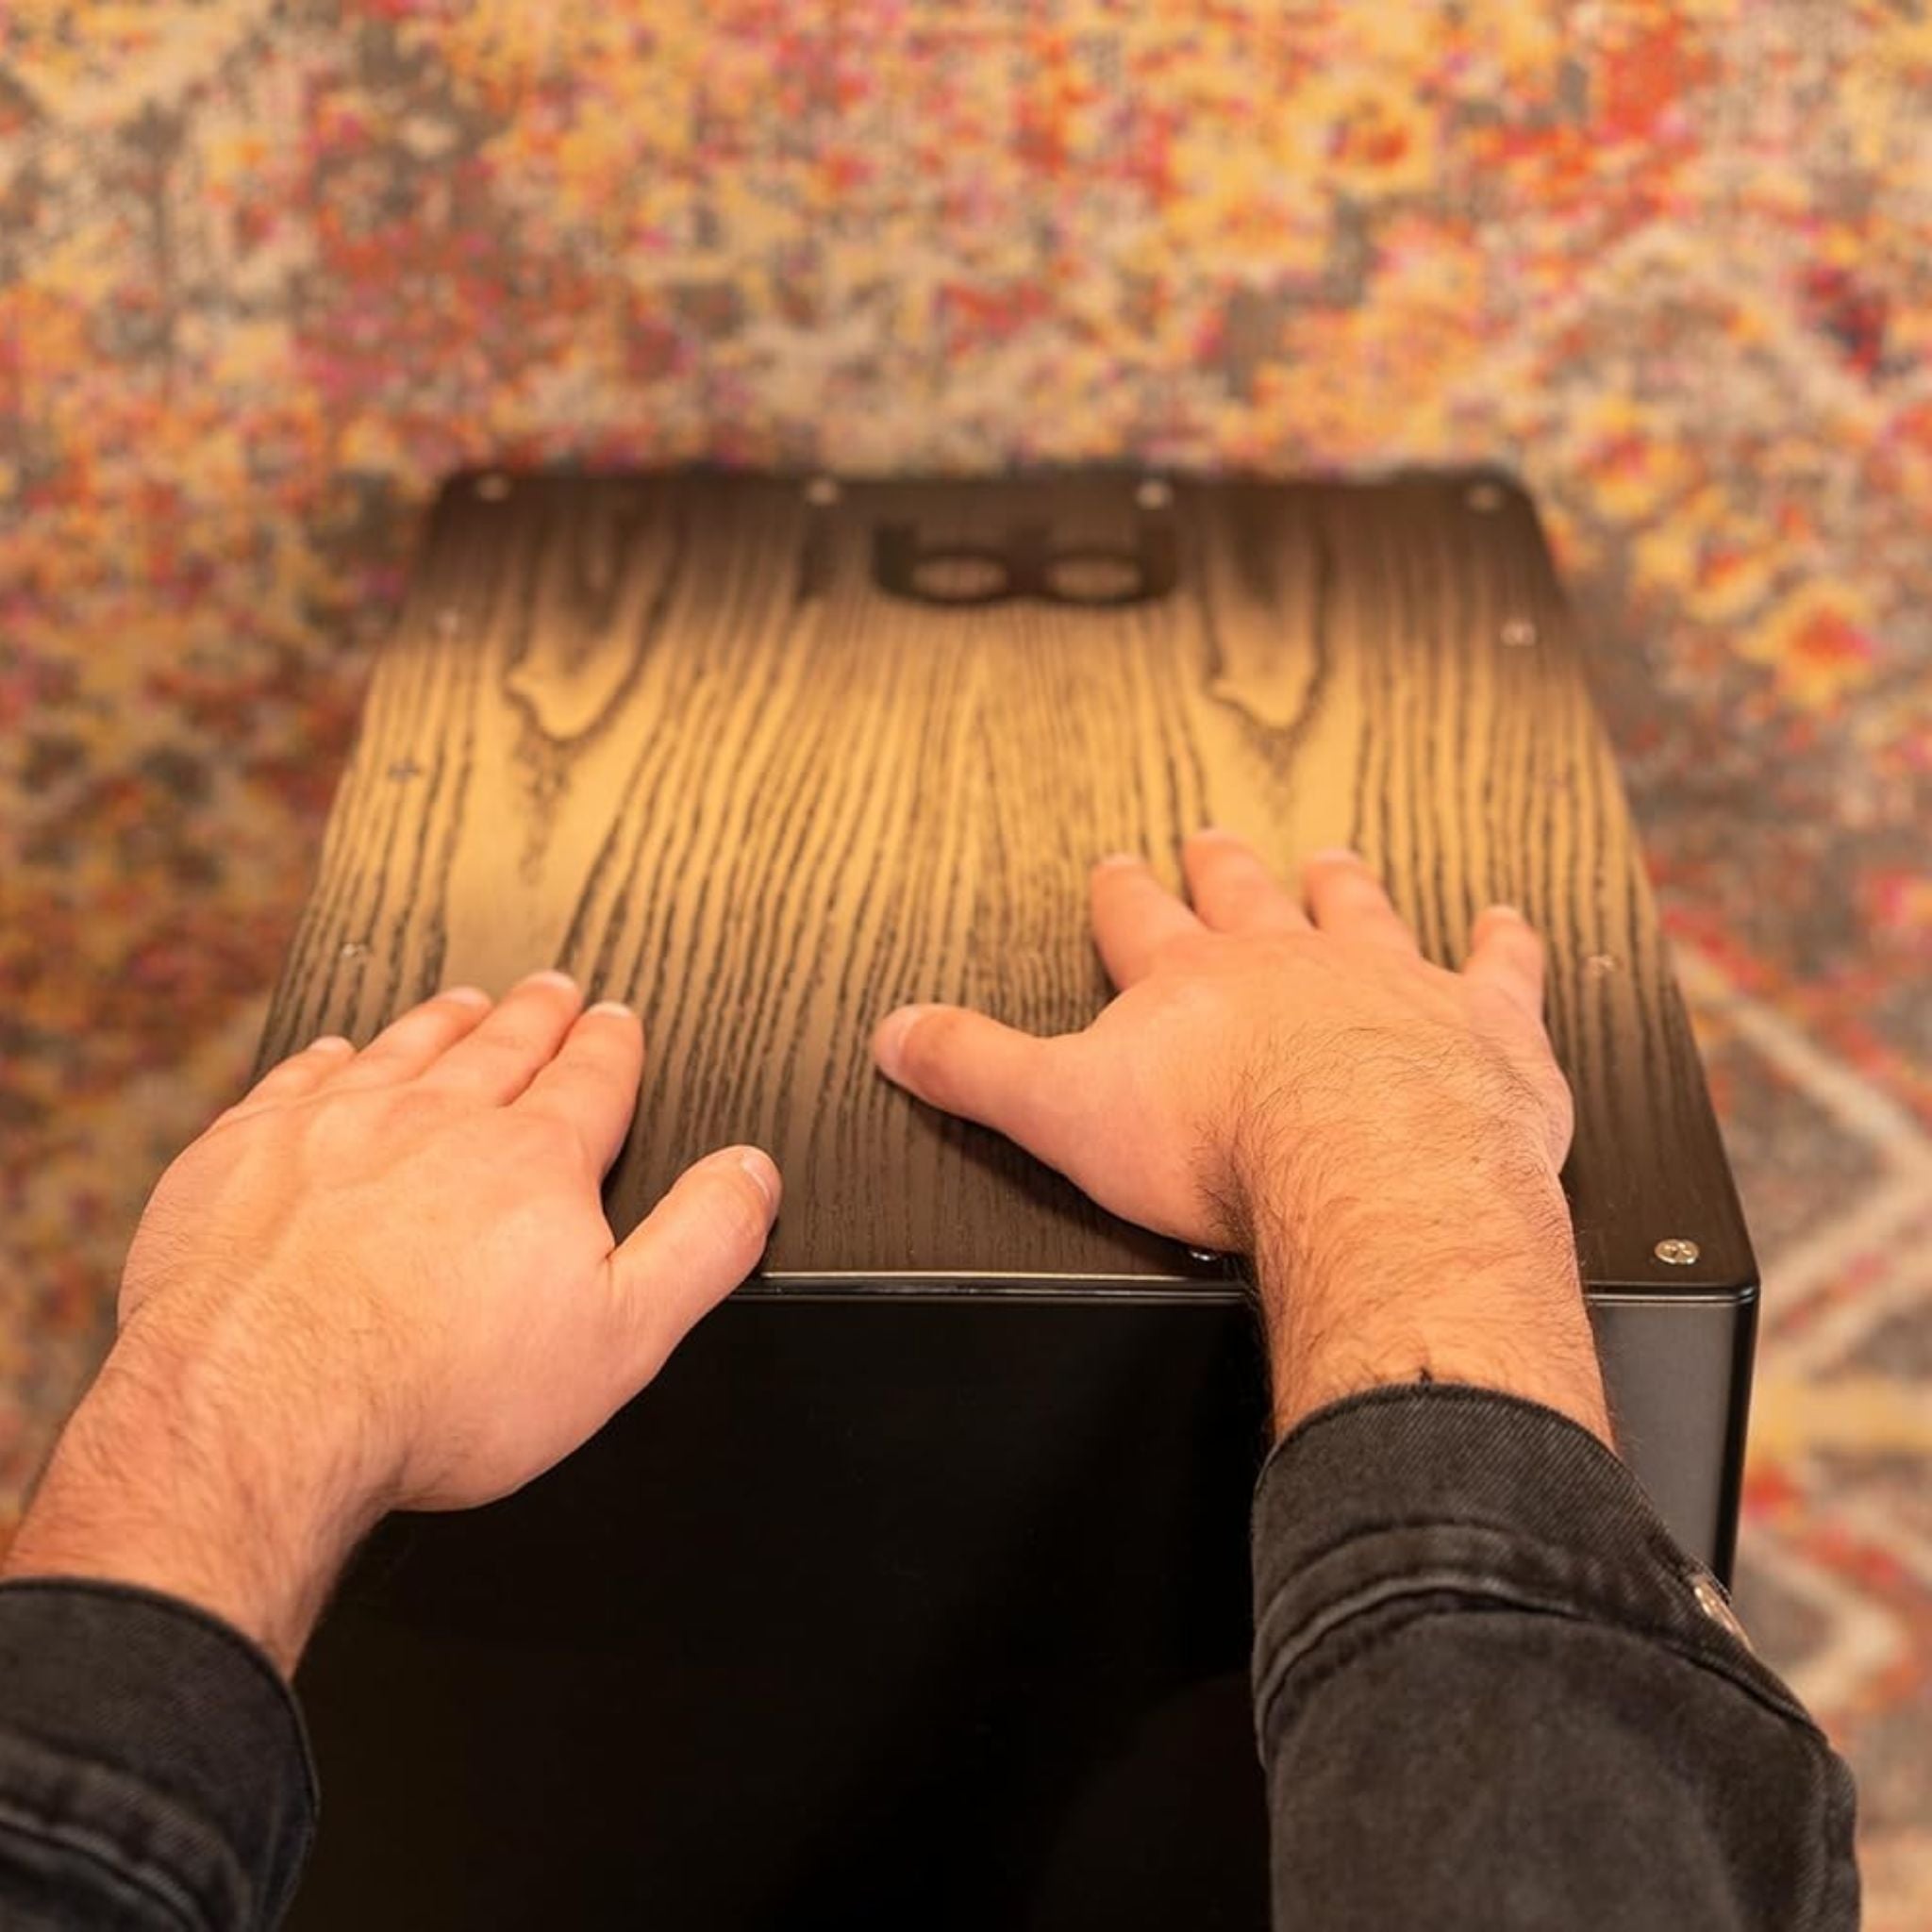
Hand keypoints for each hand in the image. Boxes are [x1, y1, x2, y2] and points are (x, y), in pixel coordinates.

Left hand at [4, 972, 779, 1669]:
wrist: (260, 1414)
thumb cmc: (439, 1391)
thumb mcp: (622, 1336)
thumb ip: (702, 1242)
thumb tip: (753, 1171)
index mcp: (532, 1161)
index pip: (589, 1080)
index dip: (610, 1045)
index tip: (615, 1017)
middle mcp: (435, 1120)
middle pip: (500, 1049)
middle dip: (535, 1015)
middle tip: (552, 987)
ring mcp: (333, 1128)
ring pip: (403, 1050)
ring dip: (441, 1022)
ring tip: (464, 1001)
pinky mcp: (243, 1155)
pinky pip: (297, 1080)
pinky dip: (327, 1058)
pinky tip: (335, 1053)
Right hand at [873, 832, 1608, 1441]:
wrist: (1365, 1165)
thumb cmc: (1223, 1147)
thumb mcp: (1057, 1109)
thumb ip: (972, 1067)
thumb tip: (893, 1033)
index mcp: (1191, 983)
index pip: (1141, 922)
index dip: (1123, 895)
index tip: (1119, 867)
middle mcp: (1288, 962)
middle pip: (1247, 898)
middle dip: (1224, 869)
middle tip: (1214, 837)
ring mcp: (1388, 982)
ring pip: (1362, 913)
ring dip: (1344, 884)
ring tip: (1334, 856)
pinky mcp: (1479, 1025)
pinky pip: (1498, 968)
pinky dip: (1504, 944)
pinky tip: (1508, 922)